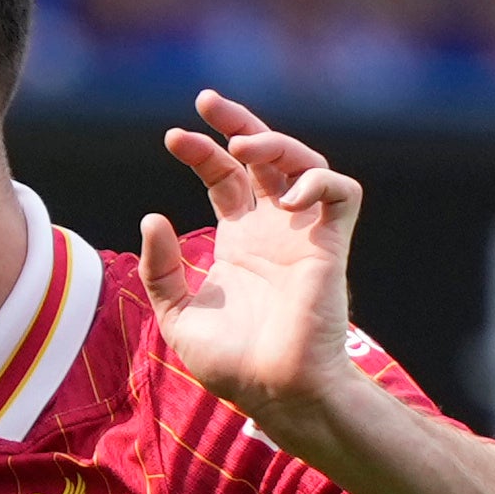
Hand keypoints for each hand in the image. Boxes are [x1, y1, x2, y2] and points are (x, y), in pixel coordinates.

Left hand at [137, 91, 357, 431]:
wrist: (274, 392)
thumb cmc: (231, 362)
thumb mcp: (176, 313)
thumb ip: (161, 268)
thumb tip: (152, 217)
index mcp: (239, 240)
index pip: (224, 178)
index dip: (202, 153)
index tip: (174, 137)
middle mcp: (273, 229)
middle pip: (264, 157)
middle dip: (238, 123)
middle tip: (207, 101)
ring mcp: (303, 234)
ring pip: (304, 162)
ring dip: (275, 144)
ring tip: (241, 148)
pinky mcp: (331, 245)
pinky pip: (341, 193)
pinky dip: (317, 181)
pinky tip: (284, 197)